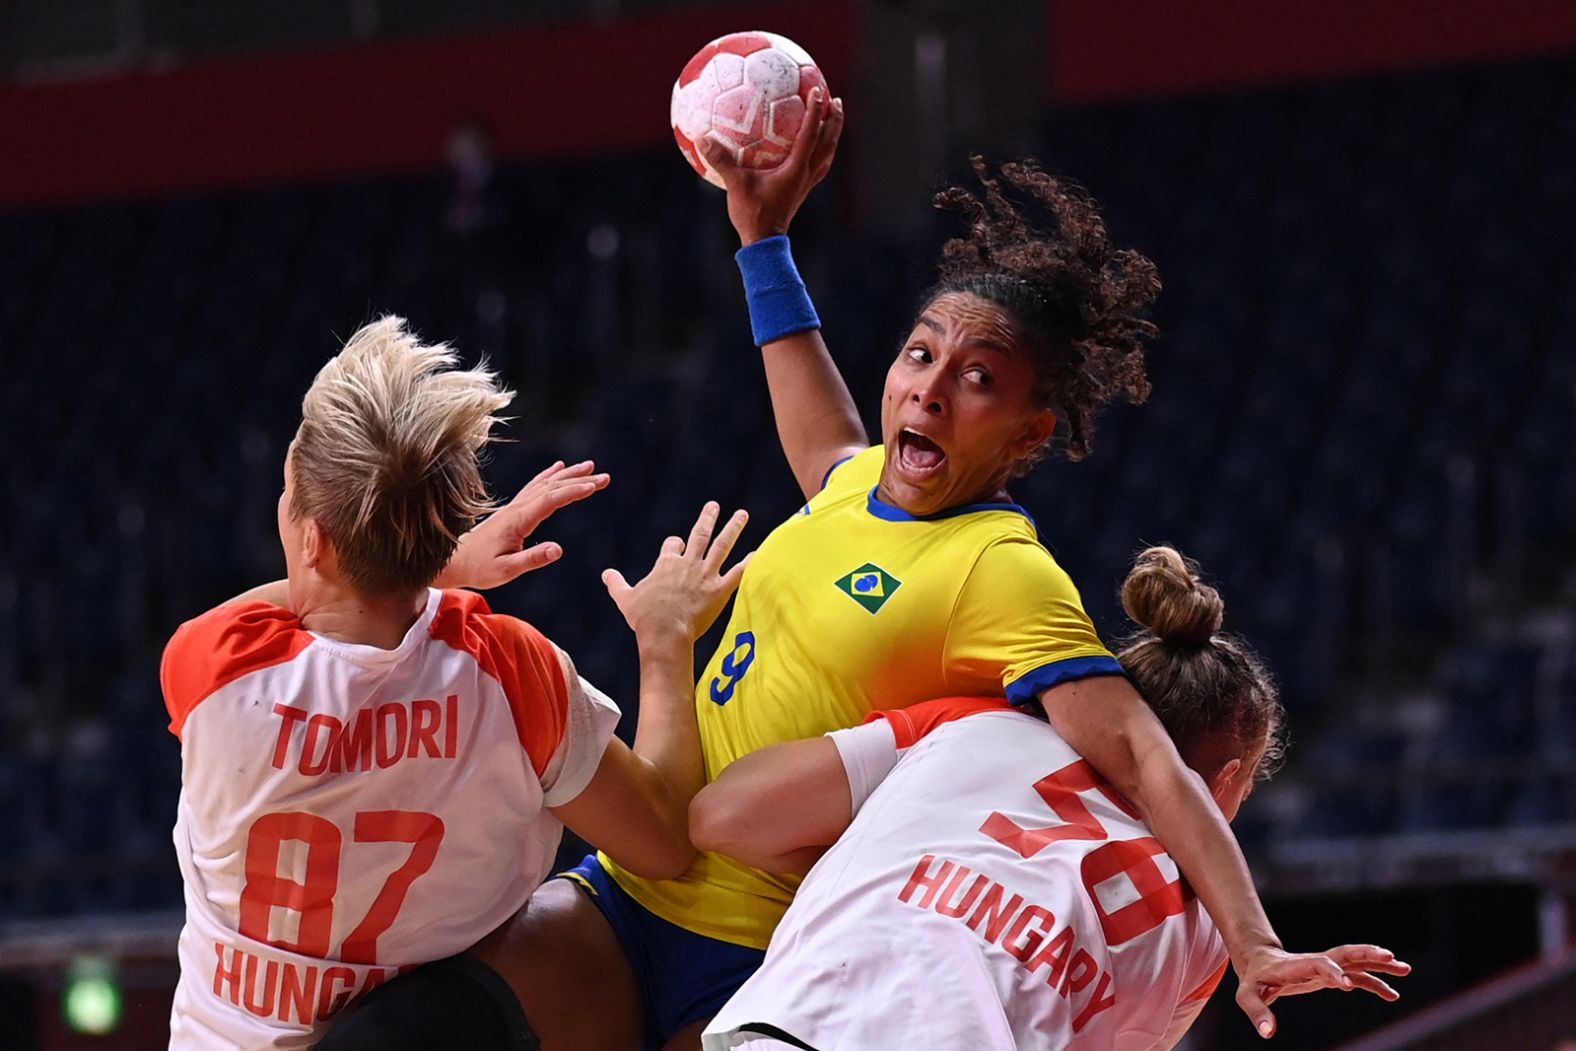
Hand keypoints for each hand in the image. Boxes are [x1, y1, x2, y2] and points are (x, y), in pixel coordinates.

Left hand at [437, 460, 609, 589]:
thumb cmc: (480, 568)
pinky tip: (559, 467)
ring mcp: (514, 507)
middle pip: (552, 488)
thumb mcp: (506, 570)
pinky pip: (535, 487)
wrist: (455, 561)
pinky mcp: (512, 510)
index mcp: (518, 521)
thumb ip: (532, 559)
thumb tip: (558, 549)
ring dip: (568, 475)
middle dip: (579, 481)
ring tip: (590, 467)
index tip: (594, 486)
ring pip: (545, 484)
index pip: (551, 501)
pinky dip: (549, 475)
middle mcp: (517, 508)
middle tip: (605, 477)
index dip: (573, 492)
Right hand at [602, 502, 750, 643]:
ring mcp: (705, 575)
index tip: (676, 546)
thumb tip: (606, 574)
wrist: (664, 632)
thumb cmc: (644, 617)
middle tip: (715, 505)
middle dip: (707, 518)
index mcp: (666, 563)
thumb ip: (616, 584)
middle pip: (700, 534)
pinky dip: (748, 562)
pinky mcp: (720, 589)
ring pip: (721, 545)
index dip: (674, 545)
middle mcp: (688, 563)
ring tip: (742, 514)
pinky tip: (758, 553)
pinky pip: (738, 572)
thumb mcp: (625, 598)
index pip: (672, 544)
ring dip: (733, 528)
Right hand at [700, 89, 844, 244]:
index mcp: (796, 169)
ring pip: (827, 154)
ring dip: (831, 135)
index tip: (818, 90)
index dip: (815, 111)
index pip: (810, 134)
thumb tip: (703, 139)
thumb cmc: (752, 214)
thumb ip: (721, 161)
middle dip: (834, 120)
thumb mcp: (735, 186)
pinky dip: (819, 150)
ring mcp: (806, 183)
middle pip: (828, 142)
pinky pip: (817, 165)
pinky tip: (810, 146)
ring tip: (831, 119)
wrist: (764, 243)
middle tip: (835, 100)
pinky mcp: (802, 190)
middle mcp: (806, 174)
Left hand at [1234, 943, 1410, 1037]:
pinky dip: (1375, 982)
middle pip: (1344, 953)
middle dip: (1367, 954)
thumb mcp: (1247, 996)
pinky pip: (1358, 975)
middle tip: (1390, 956)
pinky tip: (1393, 994)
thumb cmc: (1254, 980)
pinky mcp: (1331, 974)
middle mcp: (1315, 962)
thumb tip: (1268, 1033)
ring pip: (1356, 961)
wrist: (1259, 962)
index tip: (1347, 985)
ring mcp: (1326, 966)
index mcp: (1297, 965)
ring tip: (1405, 968)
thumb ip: (1257, 1012)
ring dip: (1379, 963)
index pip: (1318, 963)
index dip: (1332, 971)